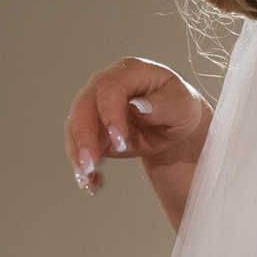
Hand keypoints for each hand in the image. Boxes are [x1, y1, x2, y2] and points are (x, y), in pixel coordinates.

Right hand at [66, 58, 207, 191]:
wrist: (173, 125)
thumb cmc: (180, 108)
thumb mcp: (182, 106)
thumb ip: (163, 105)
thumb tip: (138, 107)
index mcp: (129, 72)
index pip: (109, 88)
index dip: (110, 114)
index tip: (119, 141)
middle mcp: (105, 85)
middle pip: (83, 106)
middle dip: (84, 137)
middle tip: (89, 164)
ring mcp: (94, 106)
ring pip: (74, 127)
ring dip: (77, 153)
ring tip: (86, 178)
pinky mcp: (90, 128)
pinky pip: (78, 145)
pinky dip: (82, 165)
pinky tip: (91, 183)